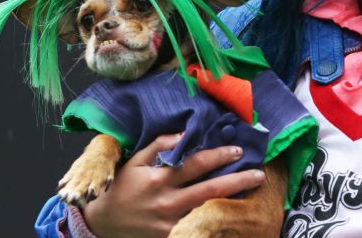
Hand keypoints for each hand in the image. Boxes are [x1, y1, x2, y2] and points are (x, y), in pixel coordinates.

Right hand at [82, 133, 266, 237]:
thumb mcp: (135, 162)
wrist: (102, 223)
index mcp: (160, 179)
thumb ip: (159, 145)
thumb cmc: (121, 188)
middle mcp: (168, 202)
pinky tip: (232, 216)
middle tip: (259, 174)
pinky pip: (199, 226)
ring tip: (251, 192)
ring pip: (208, 210)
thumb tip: (184, 134)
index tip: (238, 150)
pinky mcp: (171, 237)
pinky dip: (215, 219)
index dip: (219, 156)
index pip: (196, 164)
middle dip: (237, 181)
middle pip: (210, 190)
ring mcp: (171, 223)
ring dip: (231, 202)